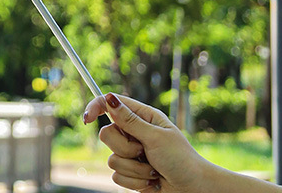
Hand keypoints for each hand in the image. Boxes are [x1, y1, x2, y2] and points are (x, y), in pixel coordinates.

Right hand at [83, 93, 209, 192]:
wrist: (194, 191)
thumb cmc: (181, 160)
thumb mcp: (155, 137)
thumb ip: (130, 120)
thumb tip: (109, 98)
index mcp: (142, 117)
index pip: (112, 105)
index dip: (96, 107)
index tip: (87, 118)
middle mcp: (134, 134)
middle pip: (107, 134)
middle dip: (124, 148)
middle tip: (143, 152)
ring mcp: (131, 154)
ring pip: (111, 159)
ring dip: (134, 168)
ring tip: (153, 171)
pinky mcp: (131, 173)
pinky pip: (117, 176)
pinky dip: (135, 181)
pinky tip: (151, 182)